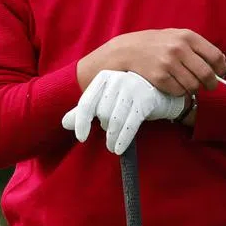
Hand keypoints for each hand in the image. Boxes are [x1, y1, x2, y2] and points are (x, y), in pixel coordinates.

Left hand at [62, 70, 186, 154]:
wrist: (161, 94)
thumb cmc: (129, 98)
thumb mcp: (106, 101)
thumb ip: (84, 111)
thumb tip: (64, 123)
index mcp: (104, 77)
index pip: (87, 102)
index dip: (81, 122)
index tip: (81, 138)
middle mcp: (118, 78)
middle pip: (102, 112)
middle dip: (105, 128)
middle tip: (111, 132)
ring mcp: (133, 86)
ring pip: (115, 119)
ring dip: (112, 138)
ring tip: (112, 146)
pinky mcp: (146, 98)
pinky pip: (130, 123)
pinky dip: (123, 139)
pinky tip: (119, 149)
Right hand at [77, 29, 225, 96]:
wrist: (125, 51)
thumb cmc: (153, 44)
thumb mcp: (175, 36)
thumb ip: (195, 47)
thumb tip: (218, 63)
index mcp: (187, 36)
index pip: (215, 56)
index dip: (221, 68)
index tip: (221, 74)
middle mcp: (179, 49)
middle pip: (207, 74)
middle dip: (211, 84)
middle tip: (209, 87)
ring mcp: (169, 64)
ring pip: (193, 85)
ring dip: (192, 88)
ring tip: (185, 83)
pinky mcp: (159, 78)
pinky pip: (178, 91)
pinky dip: (178, 91)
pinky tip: (172, 84)